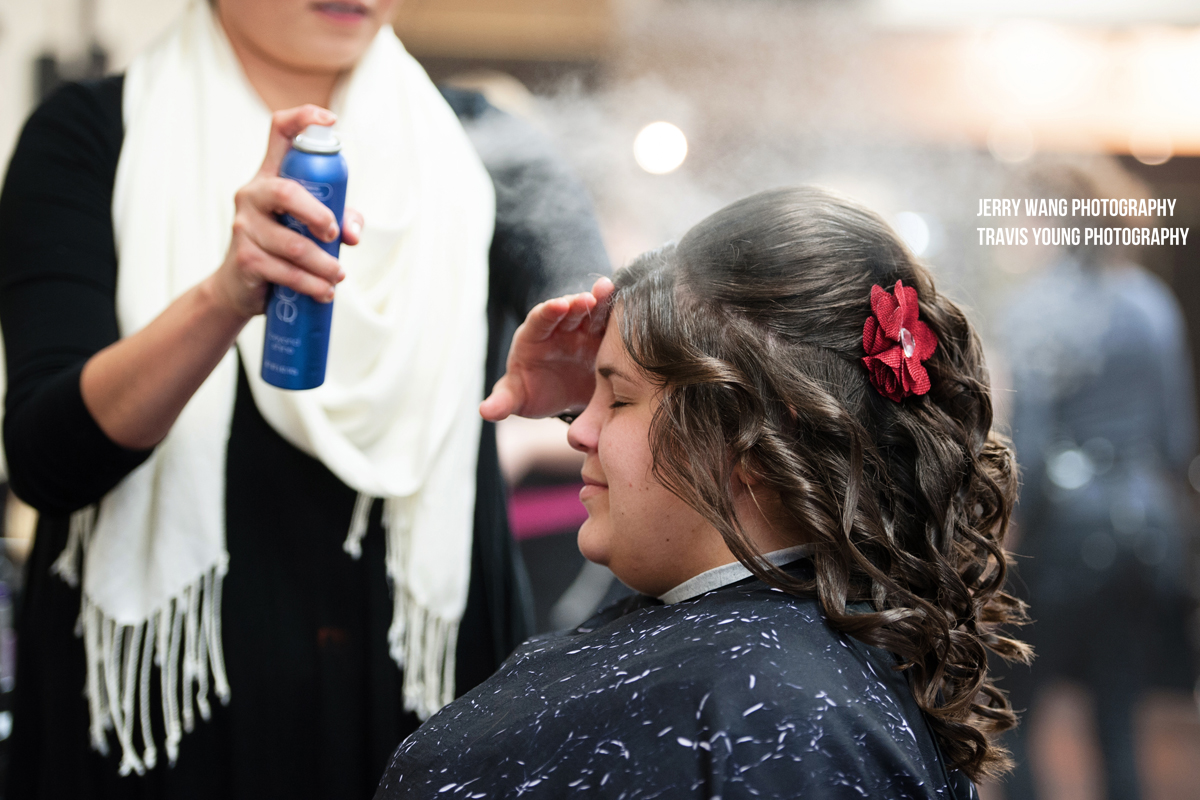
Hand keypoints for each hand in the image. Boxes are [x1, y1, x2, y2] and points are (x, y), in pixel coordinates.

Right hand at [206, 105, 363, 319]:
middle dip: (318, 215)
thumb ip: (338, 218)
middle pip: (286, 192)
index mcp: (271, 176)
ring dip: (323, 264)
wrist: (239, 287)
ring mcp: (244, 226)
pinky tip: (324, 291)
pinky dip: (310, 284)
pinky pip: (283, 271)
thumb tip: (353, 233)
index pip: (279, 132)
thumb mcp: (310, 227)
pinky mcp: (244, 258)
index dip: (303, 119)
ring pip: (291, 243)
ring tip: (338, 276)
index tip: (331, 120)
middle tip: (336, 235)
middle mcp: (253, 194)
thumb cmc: (282, 247)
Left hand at [480, 276, 614, 420]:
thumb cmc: (531, 391)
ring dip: (601, 302)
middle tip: (590, 297)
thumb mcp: (516, 398)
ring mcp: (582, 332)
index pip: (539, 320)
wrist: (557, 395)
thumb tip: (485, 411)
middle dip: (577, 304)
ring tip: (611, 290)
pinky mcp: (602, 339)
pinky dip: (620, 315)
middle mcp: (558, 329)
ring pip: (592, 313)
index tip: (558, 305)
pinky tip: (633, 304)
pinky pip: (611, 325)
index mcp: (533, 338)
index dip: (549, 312)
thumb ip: (503, 401)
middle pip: (568, 312)